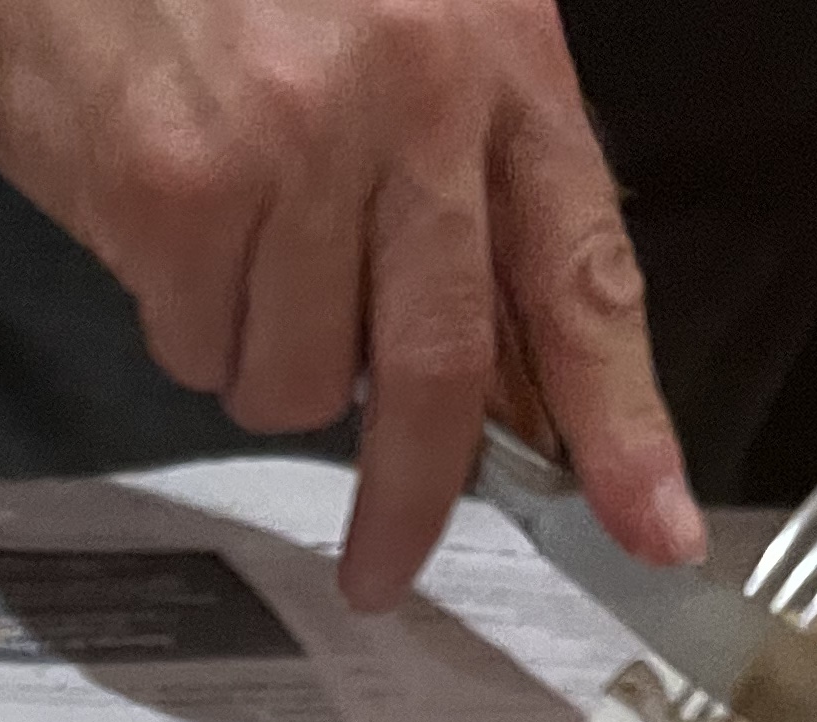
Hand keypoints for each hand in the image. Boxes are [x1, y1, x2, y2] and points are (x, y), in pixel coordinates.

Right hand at [0, 0, 701, 610]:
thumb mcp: (407, 20)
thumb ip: (461, 182)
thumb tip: (492, 379)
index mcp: (495, 55)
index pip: (583, 272)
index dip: (622, 421)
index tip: (654, 528)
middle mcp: (408, 101)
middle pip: (436, 371)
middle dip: (410, 498)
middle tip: (380, 572)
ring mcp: (289, 149)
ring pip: (295, 383)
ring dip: (256, 355)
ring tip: (225, 242)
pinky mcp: (178, 193)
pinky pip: (193, 348)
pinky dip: (176, 315)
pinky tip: (162, 214)